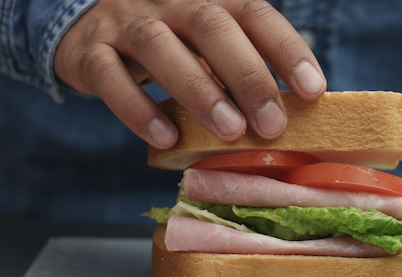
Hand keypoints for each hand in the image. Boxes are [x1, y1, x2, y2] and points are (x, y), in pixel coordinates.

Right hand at [54, 0, 325, 147]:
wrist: (93, 24)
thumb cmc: (173, 42)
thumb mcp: (208, 45)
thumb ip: (240, 68)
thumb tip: (287, 115)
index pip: (255, 14)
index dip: (286, 49)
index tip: (313, 91)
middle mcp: (169, 2)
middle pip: (211, 26)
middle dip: (246, 76)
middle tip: (272, 125)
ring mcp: (126, 23)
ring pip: (159, 46)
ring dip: (198, 91)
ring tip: (229, 132)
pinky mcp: (89, 51)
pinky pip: (109, 76)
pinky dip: (137, 108)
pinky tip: (165, 138)